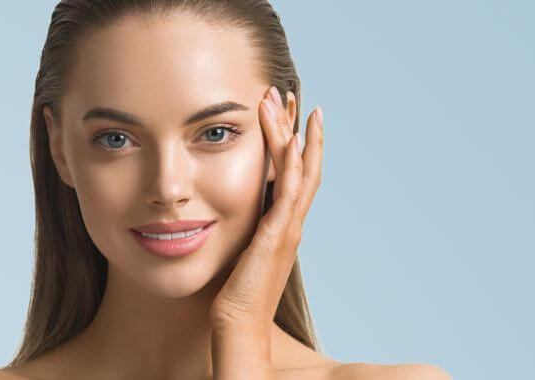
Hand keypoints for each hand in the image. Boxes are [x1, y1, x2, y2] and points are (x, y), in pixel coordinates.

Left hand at [209, 85, 323, 378]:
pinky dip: (292, 162)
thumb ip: (244, 231)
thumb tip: (228, 213)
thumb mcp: (241, 253)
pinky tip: (289, 138)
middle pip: (305, 165)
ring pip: (300, 170)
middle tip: (293, 95)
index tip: (289, 115)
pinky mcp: (276, 234)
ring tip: (286, 100)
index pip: (295, 176)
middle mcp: (292, 222)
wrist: (237, 326)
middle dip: (299, 129)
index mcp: (283, 225)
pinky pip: (289, 190)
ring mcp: (288, 227)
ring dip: (293, 133)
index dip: (296, 144)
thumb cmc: (235, 295)